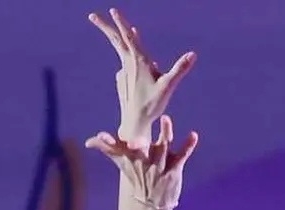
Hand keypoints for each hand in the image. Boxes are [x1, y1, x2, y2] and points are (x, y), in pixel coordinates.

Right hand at [86, 115, 198, 209]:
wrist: (153, 204)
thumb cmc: (136, 177)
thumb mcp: (122, 163)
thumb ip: (107, 148)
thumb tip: (88, 141)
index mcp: (131, 159)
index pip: (118, 149)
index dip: (108, 143)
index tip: (100, 136)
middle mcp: (145, 162)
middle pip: (141, 149)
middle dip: (138, 143)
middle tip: (135, 135)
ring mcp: (160, 166)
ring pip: (163, 147)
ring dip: (165, 133)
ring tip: (165, 119)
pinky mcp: (175, 169)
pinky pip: (182, 155)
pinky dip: (188, 145)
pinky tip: (193, 135)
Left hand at [89, 8, 195, 149]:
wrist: (135, 123)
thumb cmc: (151, 105)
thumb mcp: (168, 86)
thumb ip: (179, 69)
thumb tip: (193, 54)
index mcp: (138, 61)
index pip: (128, 37)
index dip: (121, 22)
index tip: (112, 10)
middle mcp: (128, 64)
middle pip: (116, 40)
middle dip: (105, 26)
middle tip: (91, 16)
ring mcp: (124, 72)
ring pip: (121, 49)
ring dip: (117, 36)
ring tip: (120, 26)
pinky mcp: (124, 80)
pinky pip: (127, 62)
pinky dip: (129, 53)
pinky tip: (134, 54)